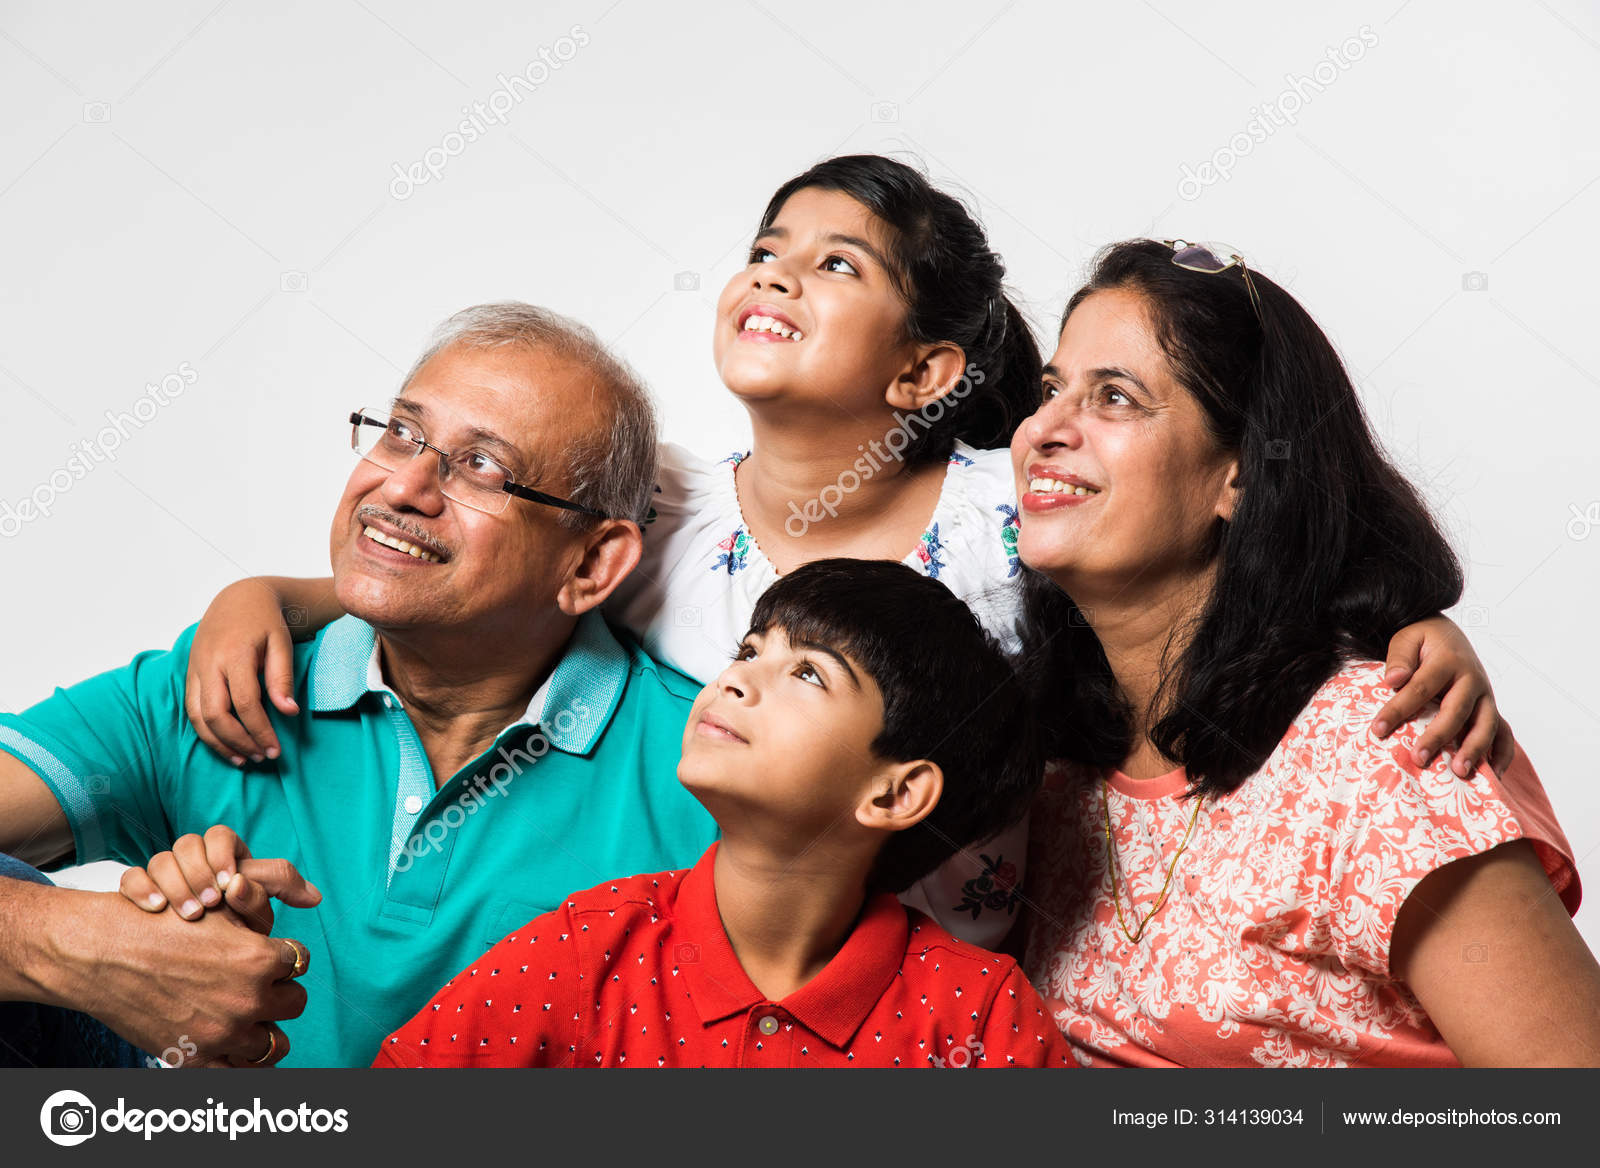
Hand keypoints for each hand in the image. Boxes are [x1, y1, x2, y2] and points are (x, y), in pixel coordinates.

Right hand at [32, 885, 311, 1066]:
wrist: (103, 953)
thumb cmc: (159, 924)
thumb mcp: (217, 912)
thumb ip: (257, 924)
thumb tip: (281, 939)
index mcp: (260, 959)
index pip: (300, 962)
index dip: (285, 957)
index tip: (271, 957)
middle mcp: (248, 999)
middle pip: (295, 1003)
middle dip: (281, 992)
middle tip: (262, 985)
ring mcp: (223, 1034)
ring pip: (274, 1044)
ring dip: (265, 1028)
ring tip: (252, 1017)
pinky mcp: (195, 1059)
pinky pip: (239, 1073)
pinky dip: (241, 1062)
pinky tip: (235, 1047)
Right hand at [119, 825, 320, 928]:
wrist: (190, 964)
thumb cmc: (235, 931)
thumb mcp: (256, 911)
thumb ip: (276, 892)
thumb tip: (315, 897)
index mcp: (223, 857)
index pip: (220, 837)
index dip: (223, 854)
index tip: (230, 883)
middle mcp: (192, 861)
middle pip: (188, 844)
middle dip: (199, 872)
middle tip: (211, 903)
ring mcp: (162, 876)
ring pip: (160, 859)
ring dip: (175, 884)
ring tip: (190, 914)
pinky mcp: (138, 893)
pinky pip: (131, 878)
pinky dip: (141, 890)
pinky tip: (155, 910)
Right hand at [186, 578, 300, 765]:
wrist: (237, 598)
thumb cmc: (264, 621)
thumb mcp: (281, 642)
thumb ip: (281, 677)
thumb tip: (288, 712)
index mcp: (234, 654)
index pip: (245, 702)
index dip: (260, 730)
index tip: (276, 749)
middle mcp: (208, 664)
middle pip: (216, 715)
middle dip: (239, 742)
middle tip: (263, 757)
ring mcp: (195, 671)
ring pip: (198, 718)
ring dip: (220, 743)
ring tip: (244, 760)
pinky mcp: (190, 676)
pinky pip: (192, 711)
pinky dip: (207, 733)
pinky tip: (227, 746)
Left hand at [1376, 616, 1515, 776]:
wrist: (1449, 635)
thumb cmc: (1423, 640)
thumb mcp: (1406, 638)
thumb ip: (1399, 657)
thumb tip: (1394, 679)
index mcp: (1447, 660)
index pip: (1419, 688)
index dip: (1398, 709)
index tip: (1377, 729)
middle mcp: (1472, 679)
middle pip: (1456, 711)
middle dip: (1438, 736)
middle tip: (1419, 758)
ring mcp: (1485, 696)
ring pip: (1485, 724)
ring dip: (1474, 749)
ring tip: (1458, 771)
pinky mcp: (1491, 708)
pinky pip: (1504, 733)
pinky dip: (1502, 754)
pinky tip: (1494, 776)